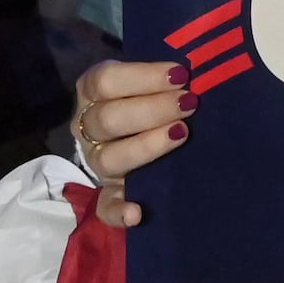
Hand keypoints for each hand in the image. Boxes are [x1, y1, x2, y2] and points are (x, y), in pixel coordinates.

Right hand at [69, 59, 192, 227]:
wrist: (137, 129)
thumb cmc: (150, 95)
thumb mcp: (148, 79)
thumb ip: (162, 75)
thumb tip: (194, 69)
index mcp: (92, 91)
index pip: (106, 80)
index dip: (143, 76)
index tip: (181, 74)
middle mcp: (88, 127)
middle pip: (108, 119)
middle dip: (153, 109)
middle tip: (189, 103)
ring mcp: (97, 161)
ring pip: (110, 158)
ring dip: (146, 146)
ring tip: (181, 134)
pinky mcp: (108, 193)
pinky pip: (105, 206)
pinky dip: (119, 212)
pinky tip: (137, 213)